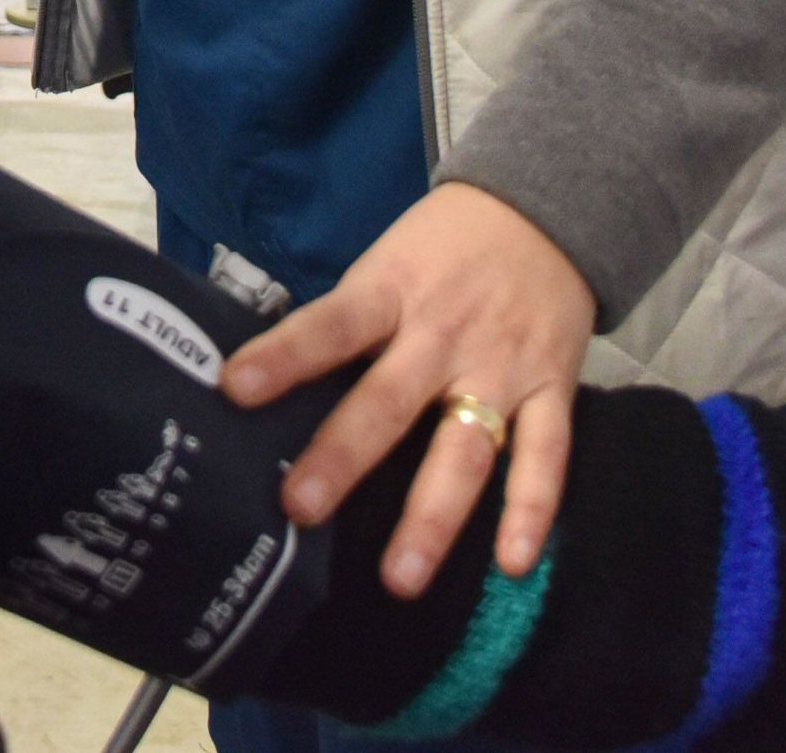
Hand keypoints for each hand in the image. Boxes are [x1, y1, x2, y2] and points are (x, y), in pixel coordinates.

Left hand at [219, 181, 594, 597]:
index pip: (330, 325)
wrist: (545, 208)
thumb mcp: (384, 265)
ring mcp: (501, 367)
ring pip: (466, 447)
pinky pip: (545, 457)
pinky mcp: (552, 389)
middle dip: (344, 456)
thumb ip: (344, 324)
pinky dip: (531, 510)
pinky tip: (511, 563)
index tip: (233, 389)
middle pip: (389, 401)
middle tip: (301, 508)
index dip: (283, 356)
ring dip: (433, 515)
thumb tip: (262, 383)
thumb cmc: (441, 247)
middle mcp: (444, 335)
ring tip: (401, 577)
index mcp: (391, 292)